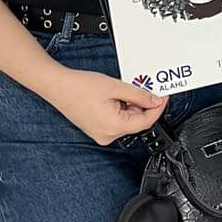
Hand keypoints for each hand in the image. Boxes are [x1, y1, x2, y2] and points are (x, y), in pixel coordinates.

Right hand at [45, 68, 167, 145]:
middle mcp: (107, 135)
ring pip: (127, 120)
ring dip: (131, 105)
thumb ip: (139, 95)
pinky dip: (121, 108)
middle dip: (143, 104)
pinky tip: (116, 95)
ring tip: (124, 89)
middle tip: (146, 87)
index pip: (146, 122)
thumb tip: (155, 100)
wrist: (57, 86)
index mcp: (114, 127)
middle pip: (136, 121)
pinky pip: (117, 120)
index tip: (163, 97)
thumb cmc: (79, 87)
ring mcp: (101, 133)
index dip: (157, 108)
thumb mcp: (116, 87)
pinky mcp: (97, 128)